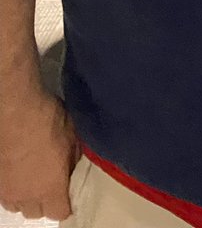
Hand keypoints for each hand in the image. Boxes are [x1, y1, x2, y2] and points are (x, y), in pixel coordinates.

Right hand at [0, 90, 79, 220]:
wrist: (15, 111)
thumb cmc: (47, 120)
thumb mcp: (72, 137)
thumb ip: (73, 159)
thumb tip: (72, 168)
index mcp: (50, 189)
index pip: (60, 212)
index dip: (67, 204)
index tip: (70, 192)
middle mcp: (26, 196)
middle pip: (38, 212)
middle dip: (47, 201)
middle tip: (53, 182)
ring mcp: (7, 190)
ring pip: (19, 205)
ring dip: (28, 197)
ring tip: (34, 177)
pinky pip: (5, 194)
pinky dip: (13, 188)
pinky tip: (19, 171)